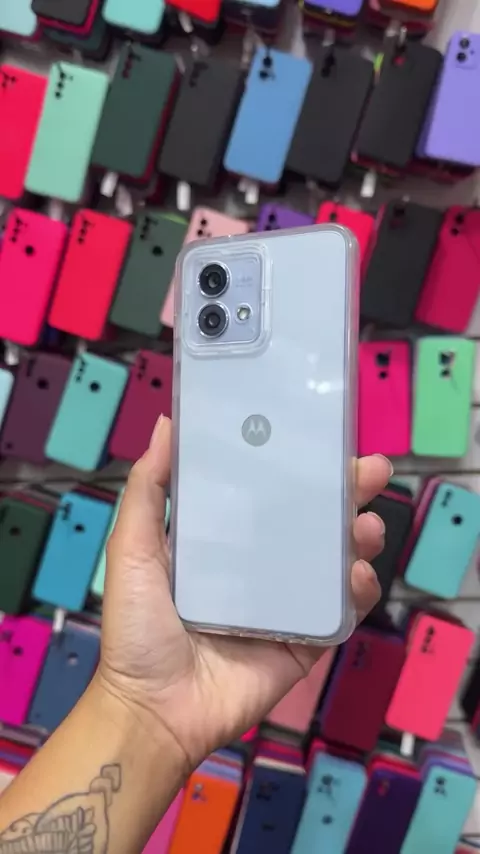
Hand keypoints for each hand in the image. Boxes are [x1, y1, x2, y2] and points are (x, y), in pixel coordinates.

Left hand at [98, 416, 390, 772]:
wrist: (155, 707)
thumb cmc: (138, 624)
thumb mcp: (132, 549)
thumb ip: (148, 490)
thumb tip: (167, 424)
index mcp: (224, 539)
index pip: (270, 492)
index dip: (300, 466)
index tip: (324, 440)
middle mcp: (260, 565)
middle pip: (313, 520)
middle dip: (346, 492)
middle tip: (371, 470)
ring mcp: (286, 602)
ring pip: (336, 560)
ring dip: (359, 537)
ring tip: (365, 527)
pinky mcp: (305, 639)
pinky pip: (341, 610)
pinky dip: (358, 590)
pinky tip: (358, 575)